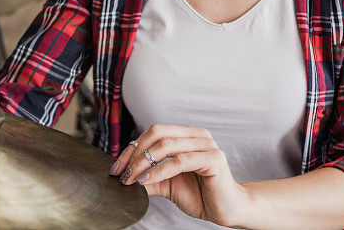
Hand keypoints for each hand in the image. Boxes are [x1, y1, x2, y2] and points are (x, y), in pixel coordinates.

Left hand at [110, 124, 250, 226]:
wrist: (226, 210)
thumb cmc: (200, 194)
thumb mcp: (167, 184)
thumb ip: (148, 177)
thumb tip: (123, 175)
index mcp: (187, 136)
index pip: (154, 132)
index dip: (132, 148)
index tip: (118, 167)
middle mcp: (197, 135)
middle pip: (158, 134)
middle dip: (136, 154)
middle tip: (123, 173)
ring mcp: (207, 145)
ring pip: (167, 145)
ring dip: (144, 162)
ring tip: (133, 178)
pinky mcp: (214, 159)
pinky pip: (180, 160)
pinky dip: (160, 170)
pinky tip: (148, 179)